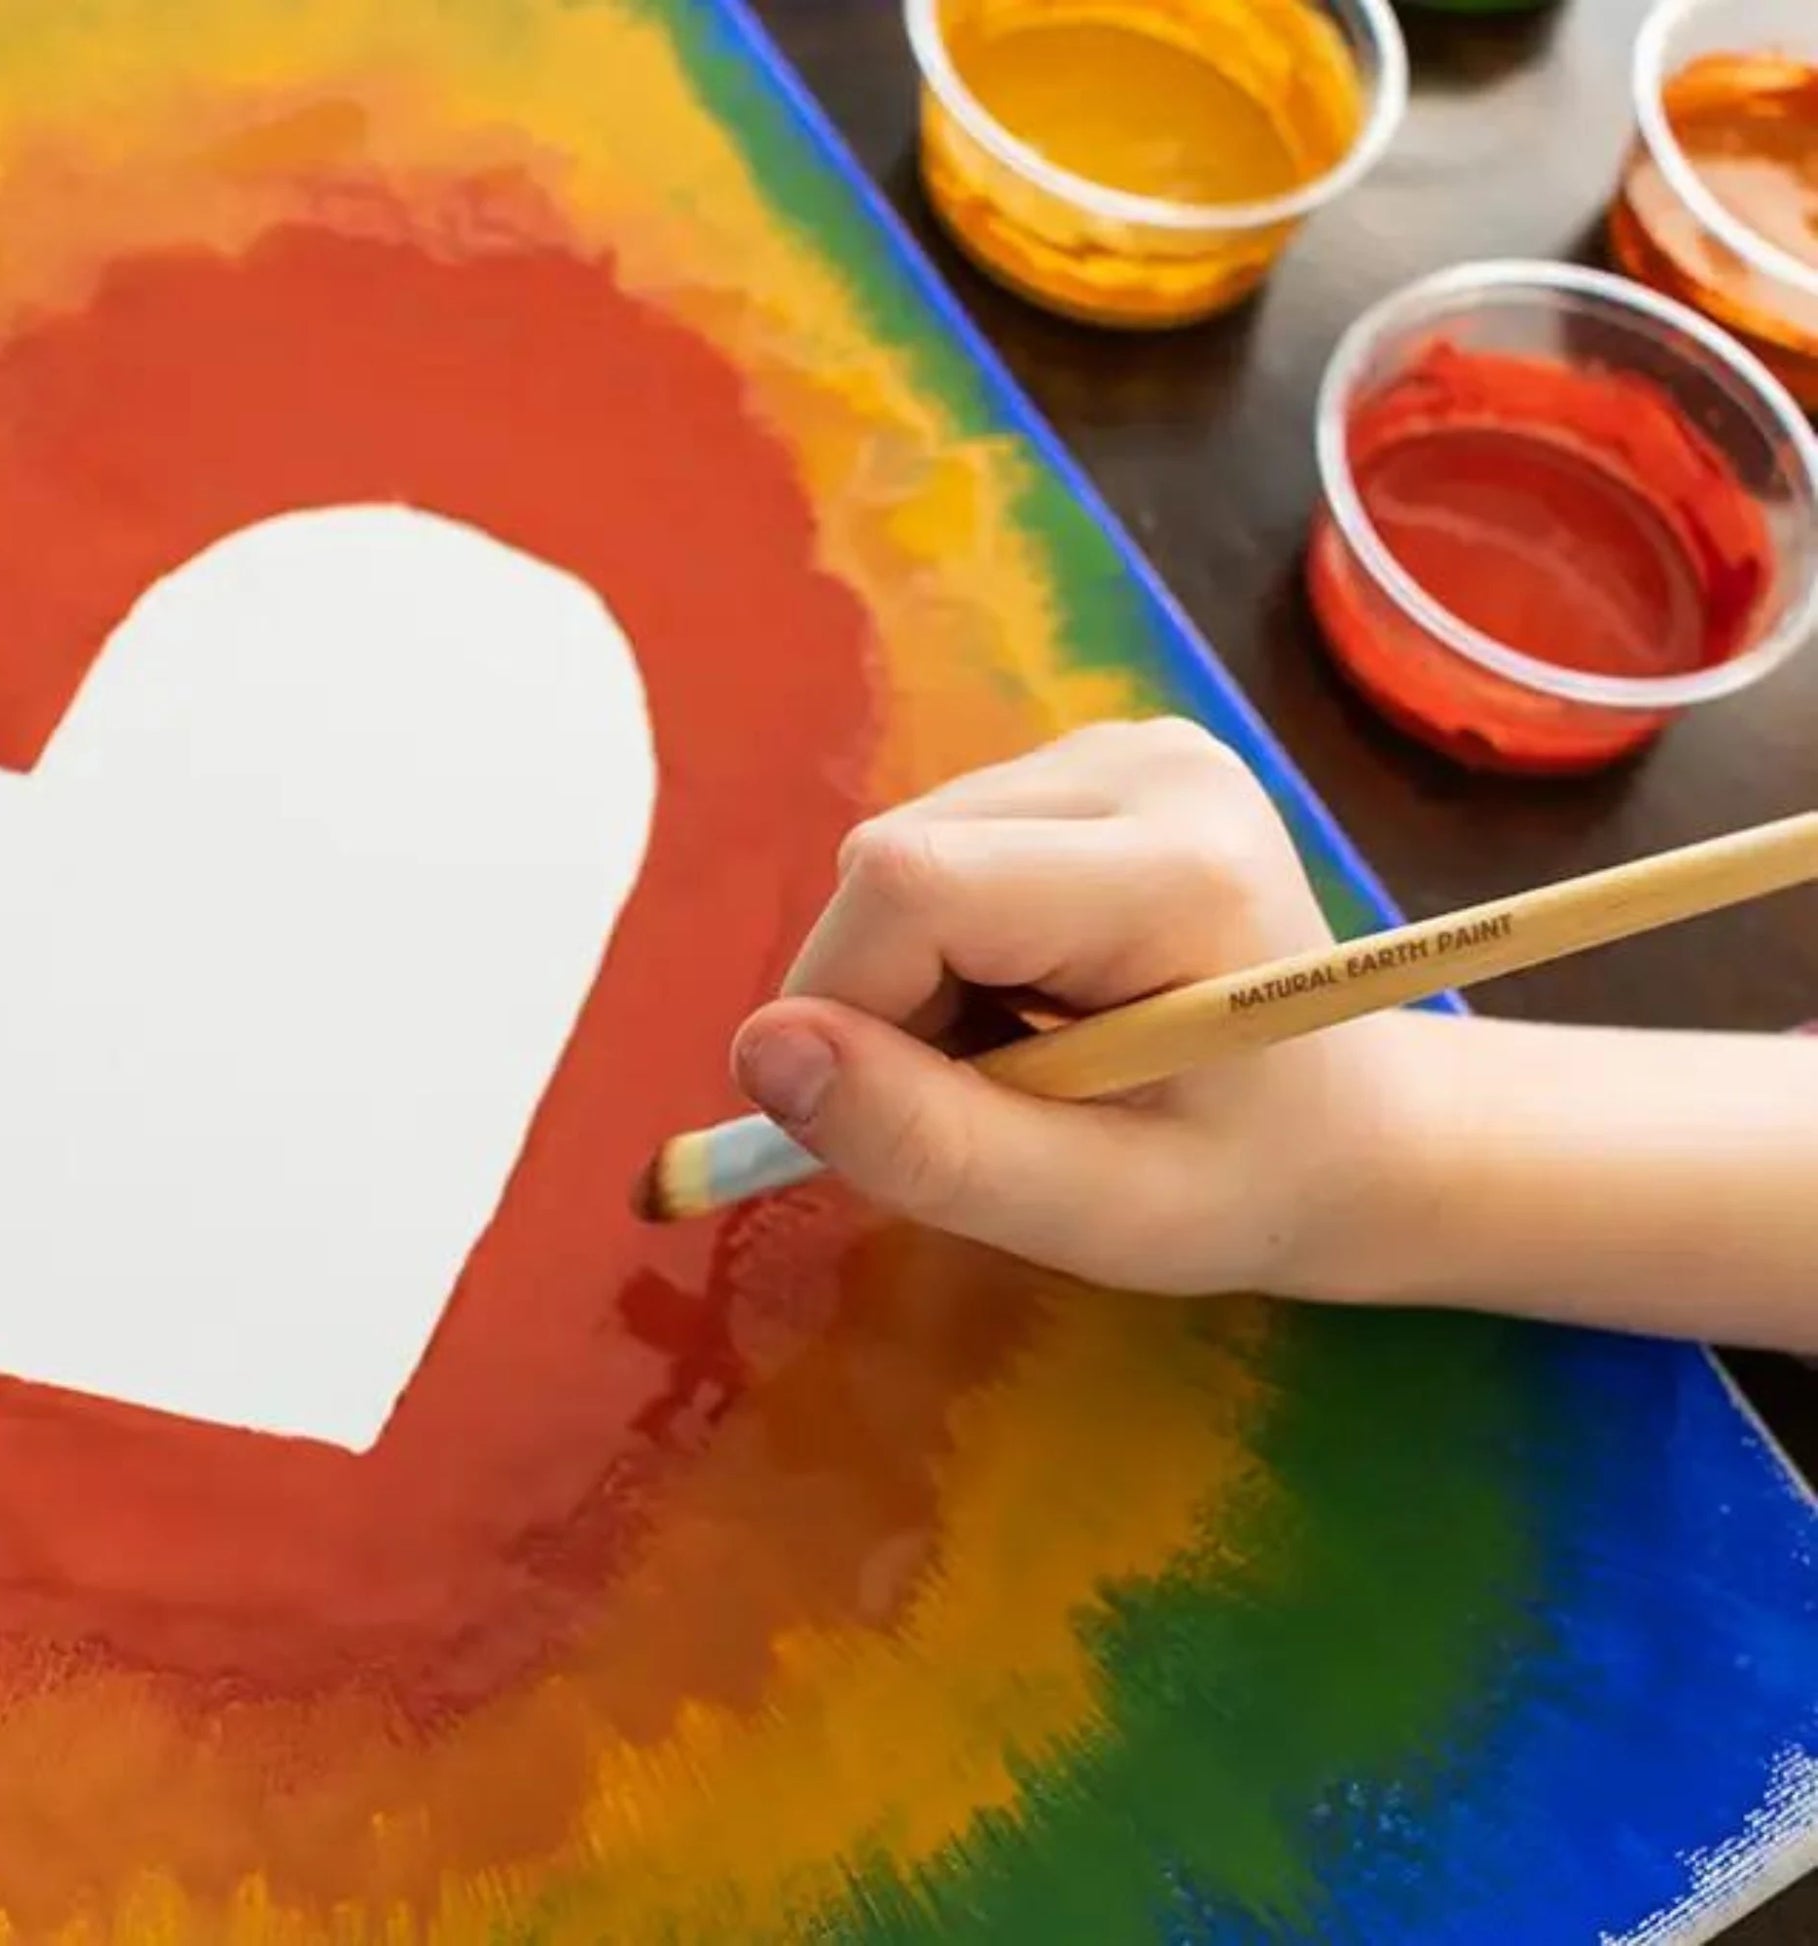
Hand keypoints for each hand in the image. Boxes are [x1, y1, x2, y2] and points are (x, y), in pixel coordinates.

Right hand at [730, 719, 1424, 1300]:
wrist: (1361, 1132)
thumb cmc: (1248, 1188)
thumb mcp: (1096, 1213)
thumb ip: (926, 1141)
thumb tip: (759, 1049)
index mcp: (1180, 868)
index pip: (912, 883)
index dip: (846, 1008)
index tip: (883, 1118)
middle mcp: (1150, 767)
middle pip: (893, 863)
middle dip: (882, 1005)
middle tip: (981, 1105)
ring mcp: (1124, 748)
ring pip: (899, 857)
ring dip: (912, 982)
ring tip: (1025, 1060)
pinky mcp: (1093, 760)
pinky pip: (936, 850)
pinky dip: (943, 949)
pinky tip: (1031, 1001)